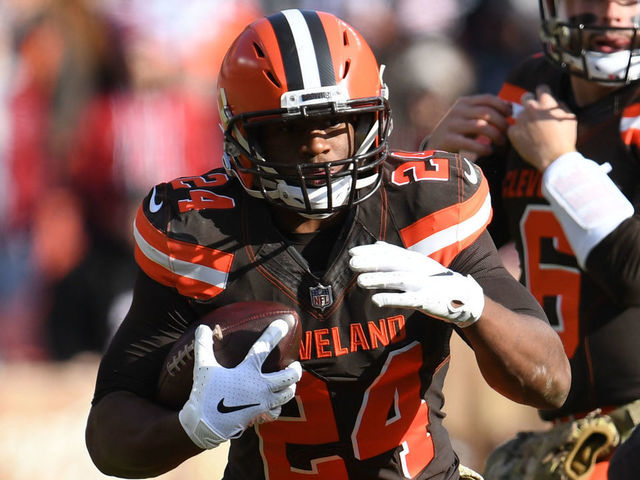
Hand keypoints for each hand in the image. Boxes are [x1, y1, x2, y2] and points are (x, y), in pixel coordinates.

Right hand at [178, 320, 301, 448]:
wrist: (205, 425)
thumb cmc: (205, 394)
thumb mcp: (203, 368)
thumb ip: (203, 346)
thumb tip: (202, 328)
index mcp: (248, 372)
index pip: (264, 348)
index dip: (274, 333)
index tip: (283, 324)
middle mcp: (260, 387)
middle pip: (289, 376)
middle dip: (296, 369)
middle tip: (295, 363)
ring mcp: (262, 403)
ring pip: (287, 394)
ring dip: (291, 386)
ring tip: (291, 382)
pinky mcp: (260, 416)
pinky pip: (277, 411)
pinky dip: (279, 405)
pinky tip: (276, 402)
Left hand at [349, 241, 484, 326]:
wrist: (466, 297)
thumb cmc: (436, 280)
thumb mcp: (418, 264)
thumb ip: (397, 255)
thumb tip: (376, 244)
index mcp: (414, 260)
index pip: (390, 253)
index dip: (371, 252)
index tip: (352, 251)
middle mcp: (417, 269)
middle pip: (392, 263)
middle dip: (371, 262)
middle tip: (352, 262)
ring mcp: (423, 284)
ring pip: (398, 280)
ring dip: (379, 280)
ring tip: (359, 281)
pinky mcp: (427, 300)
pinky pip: (407, 299)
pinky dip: (392, 299)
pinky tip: (376, 301)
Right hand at [425, 94, 511, 158]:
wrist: (435, 146)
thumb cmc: (459, 132)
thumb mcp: (471, 118)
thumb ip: (487, 111)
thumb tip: (511, 106)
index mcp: (464, 102)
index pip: (488, 99)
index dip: (502, 106)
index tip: (511, 115)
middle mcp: (457, 111)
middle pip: (487, 113)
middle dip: (502, 123)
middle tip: (509, 133)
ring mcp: (451, 124)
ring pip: (481, 126)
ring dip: (495, 135)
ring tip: (501, 143)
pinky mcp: (448, 139)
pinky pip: (470, 143)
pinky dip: (483, 148)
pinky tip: (489, 151)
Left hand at [508, 85, 576, 171]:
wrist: (554, 158)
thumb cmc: (565, 138)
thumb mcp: (570, 117)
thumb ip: (560, 105)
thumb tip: (554, 100)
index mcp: (546, 102)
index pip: (541, 88)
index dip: (543, 93)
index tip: (542, 99)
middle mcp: (531, 108)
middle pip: (526, 96)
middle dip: (530, 102)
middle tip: (534, 112)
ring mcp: (520, 119)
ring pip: (519, 114)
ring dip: (525, 120)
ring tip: (533, 132)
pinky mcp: (512, 131)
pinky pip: (513, 128)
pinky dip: (518, 132)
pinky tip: (527, 140)